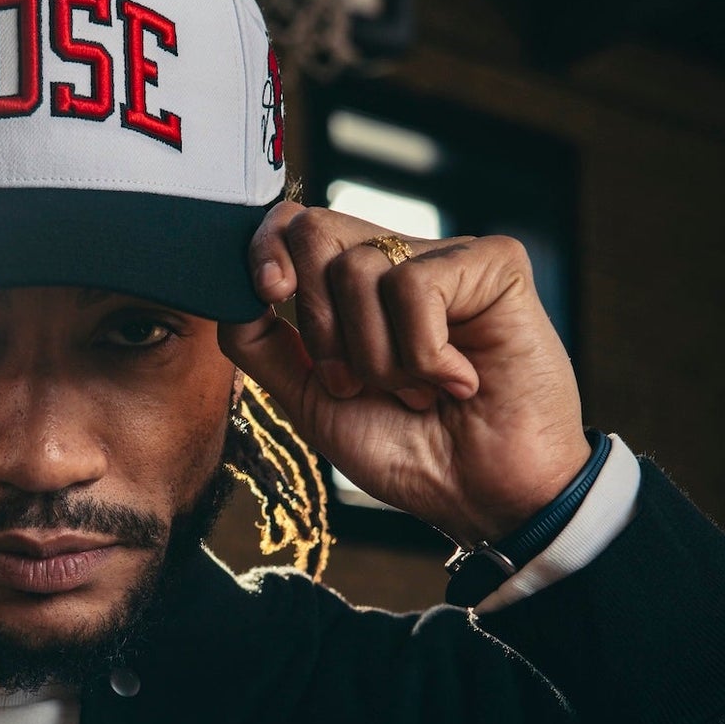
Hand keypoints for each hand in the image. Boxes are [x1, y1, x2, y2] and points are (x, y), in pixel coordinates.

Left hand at [218, 204, 589, 544]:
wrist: (479, 497)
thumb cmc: (406, 451)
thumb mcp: (309, 399)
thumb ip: (262, 343)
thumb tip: (228, 291)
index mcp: (357, 287)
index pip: (294, 226)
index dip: (266, 247)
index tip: (269, 292)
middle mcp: (401, 261)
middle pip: (314, 233)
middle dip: (321, 327)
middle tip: (360, 382)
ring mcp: (449, 258)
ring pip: (360, 269)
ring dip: (378, 358)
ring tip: (420, 391)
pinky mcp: (496, 264)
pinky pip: (415, 287)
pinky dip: (424, 354)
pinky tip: (460, 381)